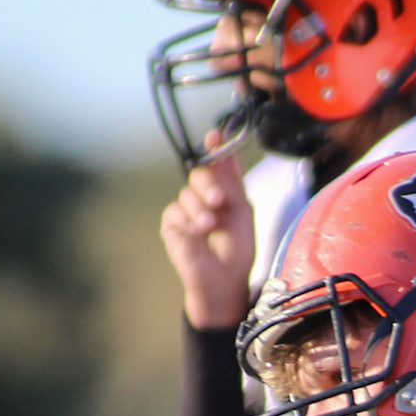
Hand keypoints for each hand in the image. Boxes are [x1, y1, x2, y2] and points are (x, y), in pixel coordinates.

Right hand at [159, 141, 255, 329]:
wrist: (224, 279)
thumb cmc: (237, 250)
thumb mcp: (242, 212)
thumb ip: (232, 182)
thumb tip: (225, 151)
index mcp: (225, 192)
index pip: (217, 164)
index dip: (215, 147)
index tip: (215, 136)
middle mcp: (205, 197)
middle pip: (200, 173)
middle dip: (209, 185)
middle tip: (218, 201)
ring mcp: (187, 209)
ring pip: (188, 193)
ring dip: (201, 210)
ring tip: (210, 228)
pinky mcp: (173, 223)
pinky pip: (175, 210)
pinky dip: (188, 222)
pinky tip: (197, 234)